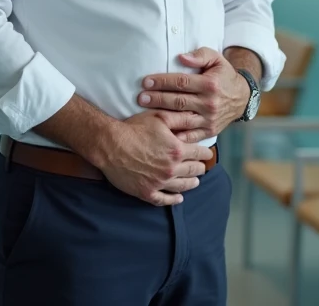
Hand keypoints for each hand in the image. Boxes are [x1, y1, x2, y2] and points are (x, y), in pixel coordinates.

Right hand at [95, 111, 213, 206]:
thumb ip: (180, 118)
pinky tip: (179, 198)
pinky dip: (174, 199)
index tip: (207, 153)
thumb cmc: (134, 128)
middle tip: (202, 167)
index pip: (200, 153)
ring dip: (191, 183)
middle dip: (200, 168)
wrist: (110, 145)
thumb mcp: (159, 117)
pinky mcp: (147, 192)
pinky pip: (164, 200)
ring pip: (182, 186)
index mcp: (177, 150)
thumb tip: (196, 118)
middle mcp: (172, 169)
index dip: (205, 153)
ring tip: (195, 181)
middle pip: (193, 171)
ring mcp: (159, 183)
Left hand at [139, 47, 250, 139]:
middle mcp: (210, 103)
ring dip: (162, 117)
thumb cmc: (224, 75)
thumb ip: (200, 55)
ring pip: (182, 119)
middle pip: (178, 101)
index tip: (146, 81)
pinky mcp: (210, 131)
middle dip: (157, 99)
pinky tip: (162, 134)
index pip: (181, 82)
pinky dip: (177, 137)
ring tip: (145, 113)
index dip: (162, 81)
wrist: (242, 97)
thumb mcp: (217, 59)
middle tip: (140, 98)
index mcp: (210, 84)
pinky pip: (191, 136)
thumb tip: (181, 57)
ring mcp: (209, 119)